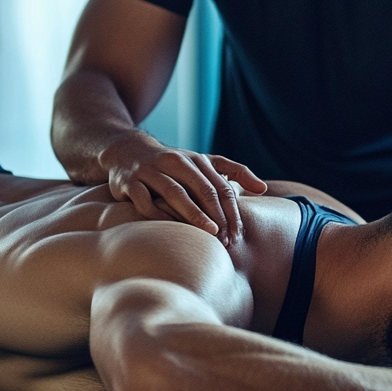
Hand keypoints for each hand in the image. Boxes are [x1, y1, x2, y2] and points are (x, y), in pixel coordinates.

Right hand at [103, 131, 266, 243]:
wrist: (128, 151)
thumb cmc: (174, 164)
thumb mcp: (204, 163)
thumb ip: (234, 173)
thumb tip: (263, 189)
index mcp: (196, 160)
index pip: (221, 186)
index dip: (231, 210)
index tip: (238, 234)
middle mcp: (175, 162)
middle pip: (202, 189)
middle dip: (217, 215)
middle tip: (227, 239)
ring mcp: (151, 171)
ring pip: (175, 193)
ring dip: (193, 214)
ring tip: (209, 233)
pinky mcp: (130, 182)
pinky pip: (145, 200)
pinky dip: (158, 214)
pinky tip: (171, 229)